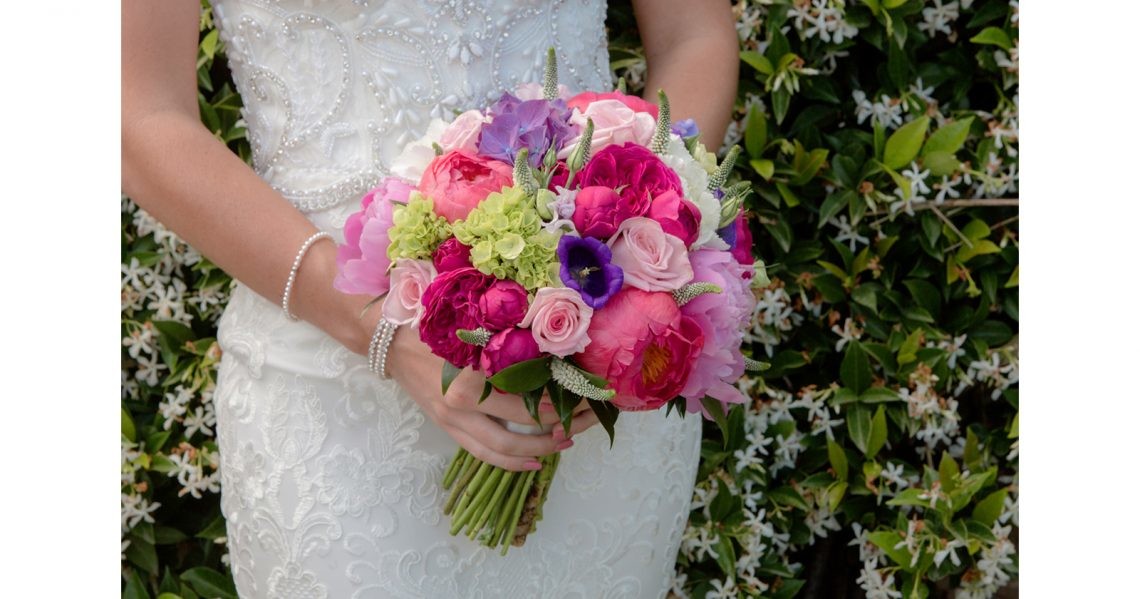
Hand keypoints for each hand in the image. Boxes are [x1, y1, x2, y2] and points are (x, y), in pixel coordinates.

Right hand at [387, 326, 596, 470]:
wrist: (389, 339)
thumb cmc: (431, 323)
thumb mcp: (470, 325)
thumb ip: (504, 337)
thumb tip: (551, 346)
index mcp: (470, 375)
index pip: (526, 396)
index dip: (558, 398)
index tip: (584, 393)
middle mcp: (460, 405)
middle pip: (518, 427)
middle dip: (558, 428)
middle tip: (586, 421)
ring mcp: (452, 421)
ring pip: (501, 449)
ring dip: (537, 450)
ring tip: (565, 443)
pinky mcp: (447, 428)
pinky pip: (482, 453)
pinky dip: (509, 461)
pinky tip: (533, 462)